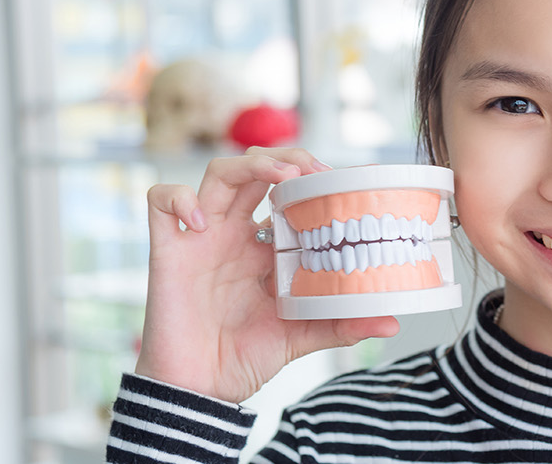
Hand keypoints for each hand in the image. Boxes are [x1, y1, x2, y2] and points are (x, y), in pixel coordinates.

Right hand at [133, 147, 399, 403]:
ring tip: (282, 178)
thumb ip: (341, 324)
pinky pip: (161, 202)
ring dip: (251, 165)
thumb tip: (390, 320)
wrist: (199, 391)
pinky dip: (179, 199)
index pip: (288, 195)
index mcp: (264, 249)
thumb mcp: (300, 337)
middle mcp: (234, 235)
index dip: (311, 179)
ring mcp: (201, 238)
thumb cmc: (242, 360)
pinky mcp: (168, 250)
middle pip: (256, 170)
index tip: (343, 182)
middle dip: (287, 159)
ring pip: (219, 174)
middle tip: (315, 172)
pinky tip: (202, 221)